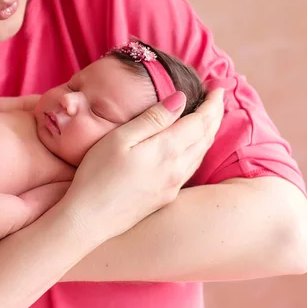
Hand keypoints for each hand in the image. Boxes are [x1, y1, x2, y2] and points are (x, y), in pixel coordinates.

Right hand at [61, 88, 223, 242]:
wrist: (88, 221)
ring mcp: (174, 185)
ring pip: (202, 153)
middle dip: (216, 114)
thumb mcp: (120, 138)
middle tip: (218, 96)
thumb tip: (180, 99)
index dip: (212, 102)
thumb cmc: (97, 175)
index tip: (218, 87)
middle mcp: (177, 169)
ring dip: (210, 131)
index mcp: (167, 150)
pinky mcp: (167, 197)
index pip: (201, 121)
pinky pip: (192, 167)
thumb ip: (153, 118)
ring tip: (210, 115)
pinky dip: (200, 148)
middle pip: (207, 136)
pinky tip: (194, 145)